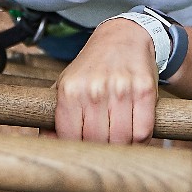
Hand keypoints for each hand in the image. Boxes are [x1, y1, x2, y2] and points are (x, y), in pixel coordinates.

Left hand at [54, 21, 157, 144]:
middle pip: (97, 143)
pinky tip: (133, 134)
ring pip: (121, 141)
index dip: (77, 151)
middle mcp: (94, 90)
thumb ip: (54, 116)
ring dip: (121, 147)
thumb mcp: (65, 85)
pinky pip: (142, 132)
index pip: (70, 138)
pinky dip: (139, 140)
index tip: (83, 153)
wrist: (122, 37)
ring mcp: (120, 89)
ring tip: (118, 141)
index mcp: (70, 91)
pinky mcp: (144, 90)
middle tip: (103, 149)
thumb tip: (47, 145)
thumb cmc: (91, 68)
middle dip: (100, 151)